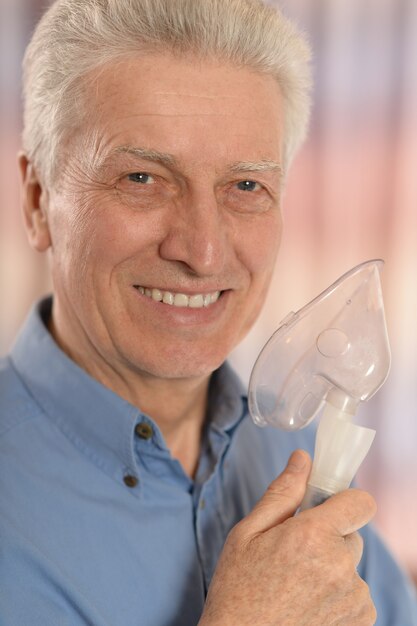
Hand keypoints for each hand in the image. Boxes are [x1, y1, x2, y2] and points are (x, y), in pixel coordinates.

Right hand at [199, 450, 376, 625]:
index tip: (325, 509)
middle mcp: (340, 566)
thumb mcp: (247, 534)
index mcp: (313, 536)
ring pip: (350, 565)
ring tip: (295, 585)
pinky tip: (306, 604)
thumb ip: (282, 493)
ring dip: (331, 568)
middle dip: (327, 538)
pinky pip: (354, 593)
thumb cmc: (237, 591)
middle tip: (293, 554)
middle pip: (350, 534)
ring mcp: (353, 597)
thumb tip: (303, 459)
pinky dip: (337, 595)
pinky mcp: (359, 622)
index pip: (360, 502)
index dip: (345, 501)